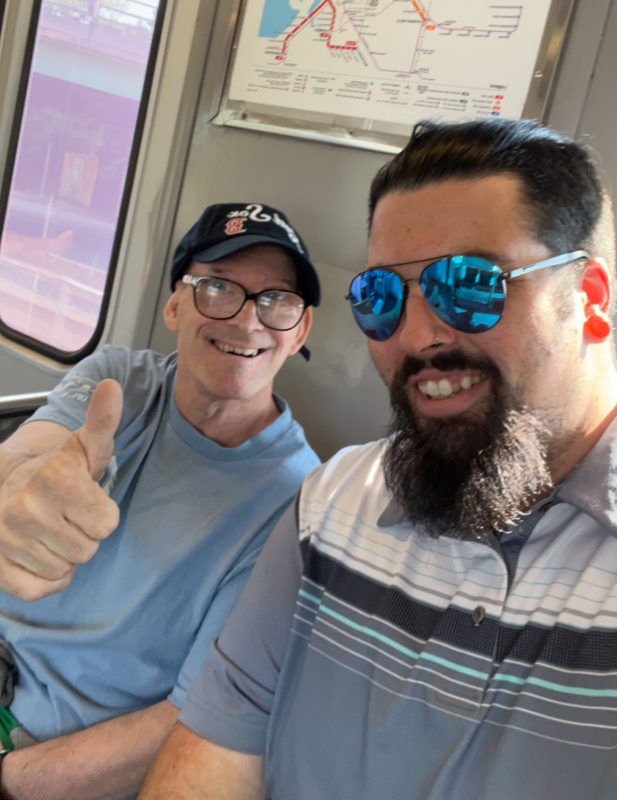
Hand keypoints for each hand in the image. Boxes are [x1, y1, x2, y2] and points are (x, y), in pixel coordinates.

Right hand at [0, 380, 122, 600]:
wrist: (1, 482)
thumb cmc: (52, 468)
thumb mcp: (82, 446)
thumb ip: (103, 421)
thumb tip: (112, 387)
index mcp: (56, 479)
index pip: (107, 525)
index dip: (101, 515)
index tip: (84, 500)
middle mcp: (27, 509)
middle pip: (87, 551)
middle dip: (83, 536)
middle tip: (66, 516)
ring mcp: (7, 538)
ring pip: (63, 570)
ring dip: (63, 557)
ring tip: (50, 531)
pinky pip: (36, 589)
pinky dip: (44, 579)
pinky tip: (39, 554)